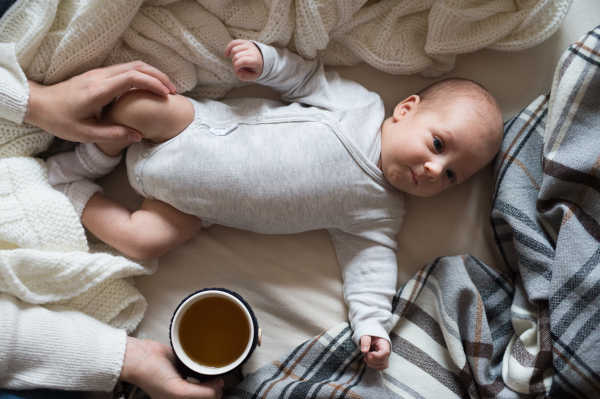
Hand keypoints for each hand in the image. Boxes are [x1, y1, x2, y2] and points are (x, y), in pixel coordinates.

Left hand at [24, 62, 176, 143]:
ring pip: (131, 65)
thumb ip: (113, 135)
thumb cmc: (60, 120)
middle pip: (136, 67)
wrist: (39, 104)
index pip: (131, 79)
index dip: (152, 84)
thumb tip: (138, 136)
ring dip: (151, 74)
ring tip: (165, 88)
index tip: (166, 94)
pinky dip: (141, 75)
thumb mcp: (85, 134)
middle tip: (172, 91)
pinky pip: (125, 69)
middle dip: (158, 76)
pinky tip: (148, 87)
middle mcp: (100, 77)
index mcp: (98, 91)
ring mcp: (98, 73)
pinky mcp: (98, 75)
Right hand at [120, 337, 222, 398]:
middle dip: (214, 389)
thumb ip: (201, 393)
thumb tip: (219, 387)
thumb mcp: (178, 392)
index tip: (219, 388)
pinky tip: (208, 366)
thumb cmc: (153, 377)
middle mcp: (183, 393)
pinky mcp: (185, 366)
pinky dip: (204, 368)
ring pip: (205, 382)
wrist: (142, 357)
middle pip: (206, 394)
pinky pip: (199, 369)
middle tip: (218, 380)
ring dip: (211, 378)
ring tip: (215, 374)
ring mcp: (184, 380)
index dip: (214, 396)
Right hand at [225, 39, 262, 81]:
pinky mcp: (243, 41)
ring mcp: (248, 45)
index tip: (237, 70)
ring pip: (234, 49)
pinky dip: (228, 49)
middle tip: (238, 66)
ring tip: (236, 61)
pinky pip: (233, 43)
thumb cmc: (254, 69)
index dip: (237, 66)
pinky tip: (227, 55)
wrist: (260, 59)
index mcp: (256, 60)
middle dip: (234, 63)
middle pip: (236, 56)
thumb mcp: (252, 76)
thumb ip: (244, 76)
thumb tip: (237, 70)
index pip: (243, 61)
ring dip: (232, 57)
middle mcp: (252, 51)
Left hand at [360, 335, 389, 370]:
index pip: (385, 352)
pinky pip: (380, 368)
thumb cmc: (369, 336)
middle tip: (366, 353)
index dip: (378, 355)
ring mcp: (385, 357)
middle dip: (371, 359)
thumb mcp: (366, 335)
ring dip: (371, 364)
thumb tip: (364, 350)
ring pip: (381, 365)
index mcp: (384, 343)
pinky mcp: (383, 361)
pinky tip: (369, 361)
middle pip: (382, 360)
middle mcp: (386, 351)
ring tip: (366, 357)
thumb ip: (365, 341)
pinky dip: (373, 366)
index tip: (370, 353)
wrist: (370, 337)